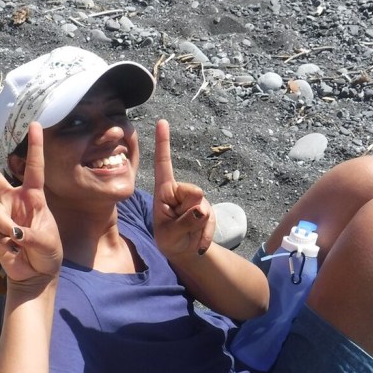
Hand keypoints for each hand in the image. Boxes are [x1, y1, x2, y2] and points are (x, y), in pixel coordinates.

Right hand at [0, 123, 61, 283]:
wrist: (36, 274)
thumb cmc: (47, 254)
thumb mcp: (47, 242)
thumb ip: (30, 233)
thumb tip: (11, 230)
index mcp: (33, 196)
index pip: (35, 167)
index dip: (35, 146)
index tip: (35, 124)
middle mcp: (14, 201)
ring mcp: (1, 215)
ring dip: (7, 228)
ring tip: (21, 242)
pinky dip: (4, 241)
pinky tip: (13, 248)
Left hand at [152, 119, 214, 258]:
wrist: (184, 252)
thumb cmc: (169, 240)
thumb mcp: (170, 236)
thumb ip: (184, 222)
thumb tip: (201, 208)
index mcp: (163, 191)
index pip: (163, 164)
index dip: (163, 143)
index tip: (161, 121)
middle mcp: (180, 191)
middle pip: (193, 192)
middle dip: (190, 213)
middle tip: (181, 227)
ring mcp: (196, 199)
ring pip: (204, 208)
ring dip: (197, 227)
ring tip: (187, 235)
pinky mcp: (207, 208)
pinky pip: (211, 219)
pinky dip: (205, 235)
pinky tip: (197, 243)